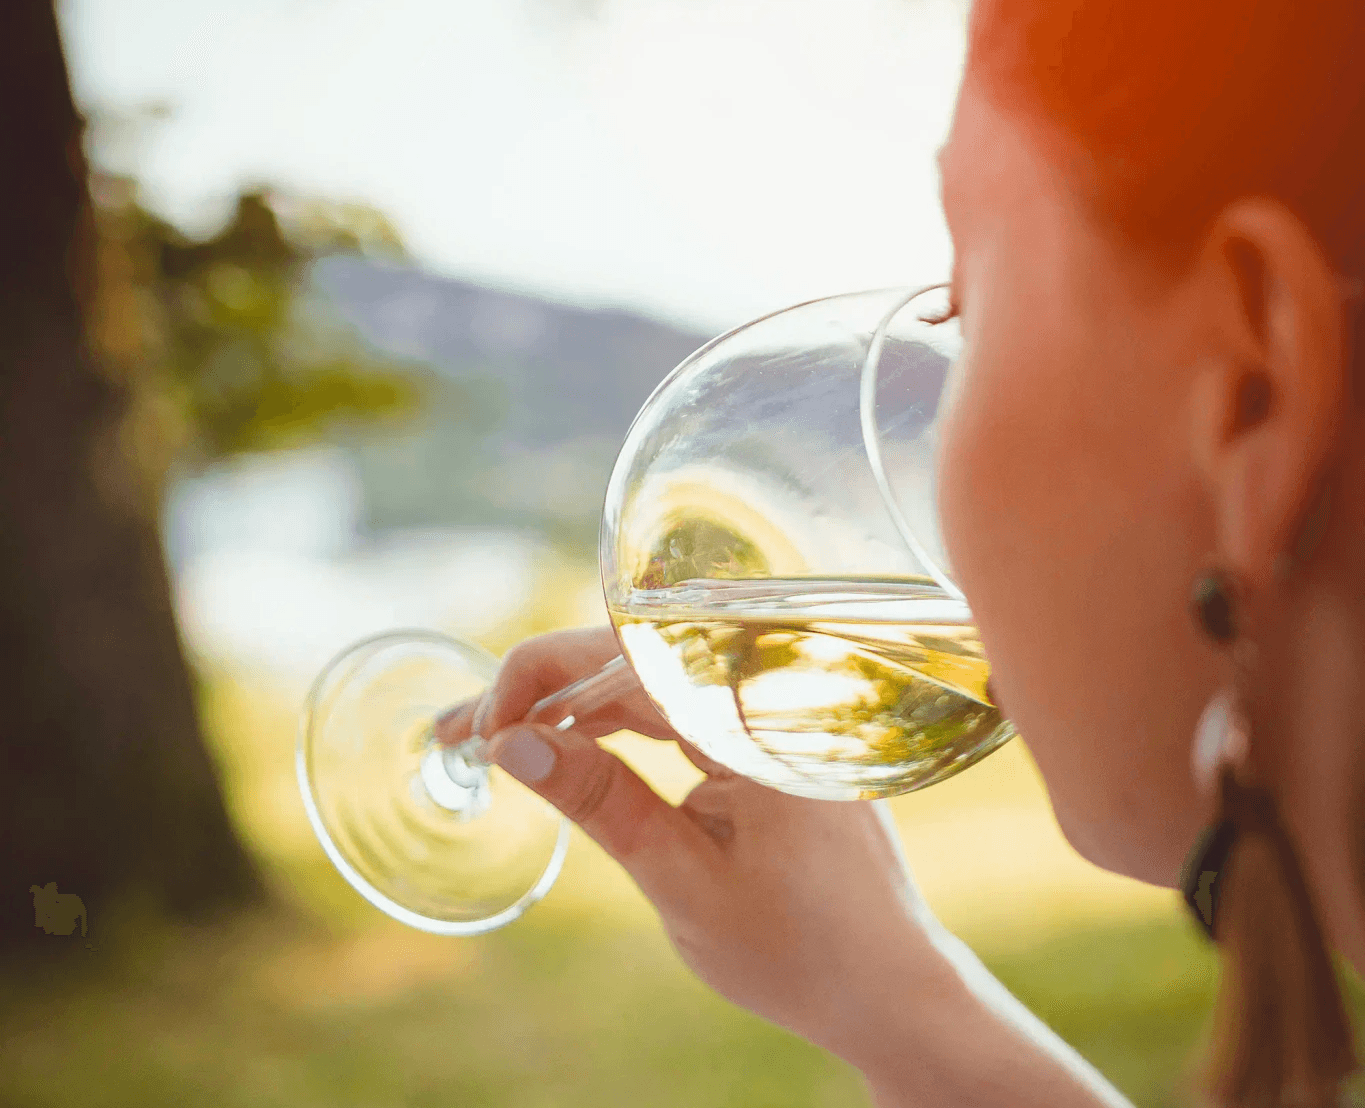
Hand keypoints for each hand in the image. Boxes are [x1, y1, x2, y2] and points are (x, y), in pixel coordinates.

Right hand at [436, 626, 951, 1067]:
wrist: (888, 988)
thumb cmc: (801, 949)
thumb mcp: (684, 880)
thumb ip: (602, 803)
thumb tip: (511, 744)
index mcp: (758, 717)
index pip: (630, 654)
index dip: (541, 676)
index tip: (483, 726)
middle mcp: (768, 696)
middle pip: (632, 659)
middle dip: (538, 692)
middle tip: (457, 734)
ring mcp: (767, 715)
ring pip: (648, 682)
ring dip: (569, 707)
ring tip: (490, 739)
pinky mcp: (762, 739)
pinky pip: (677, 710)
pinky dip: (615, 727)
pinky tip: (565, 745)